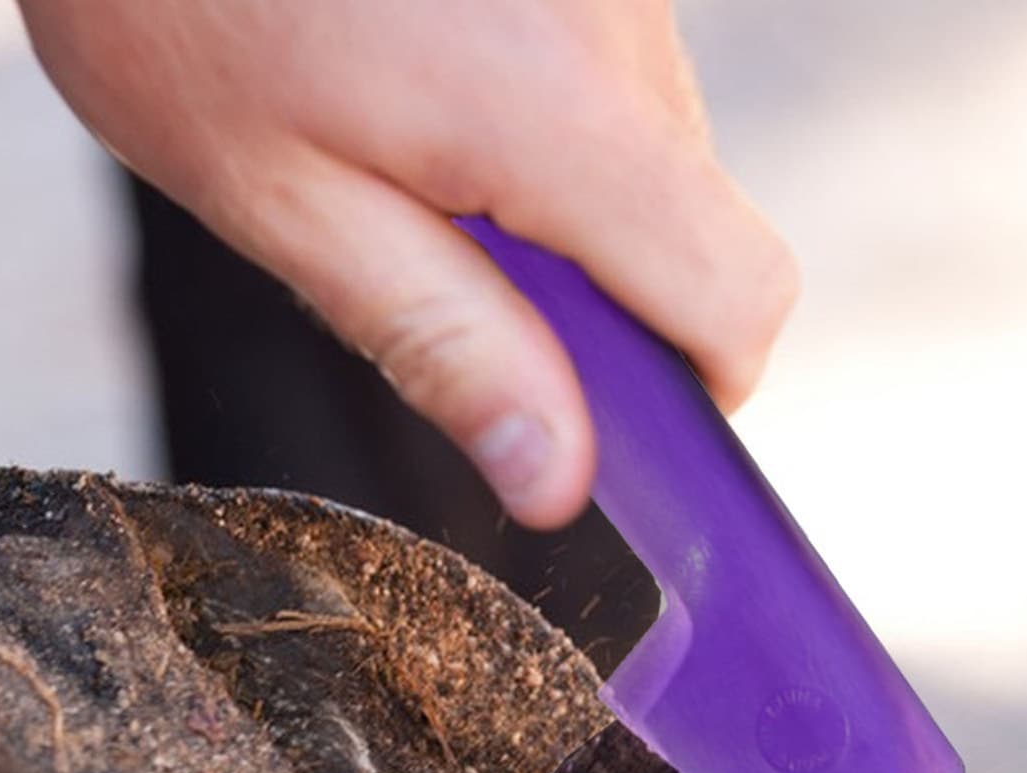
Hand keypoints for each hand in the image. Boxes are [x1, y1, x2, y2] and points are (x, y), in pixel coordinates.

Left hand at [19, 0, 796, 527]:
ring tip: (404, 168)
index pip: (736, 298)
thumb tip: (555, 474)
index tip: (607, 432)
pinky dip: (535, 125)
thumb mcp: (290, 208)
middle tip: (443, 284)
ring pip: (650, 152)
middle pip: (697, 229)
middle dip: (597, 302)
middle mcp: (621, 21)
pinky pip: (603, 73)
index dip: (691, 394)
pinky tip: (420, 94)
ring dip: (555, 209)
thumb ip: (443, 344)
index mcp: (562, 111)